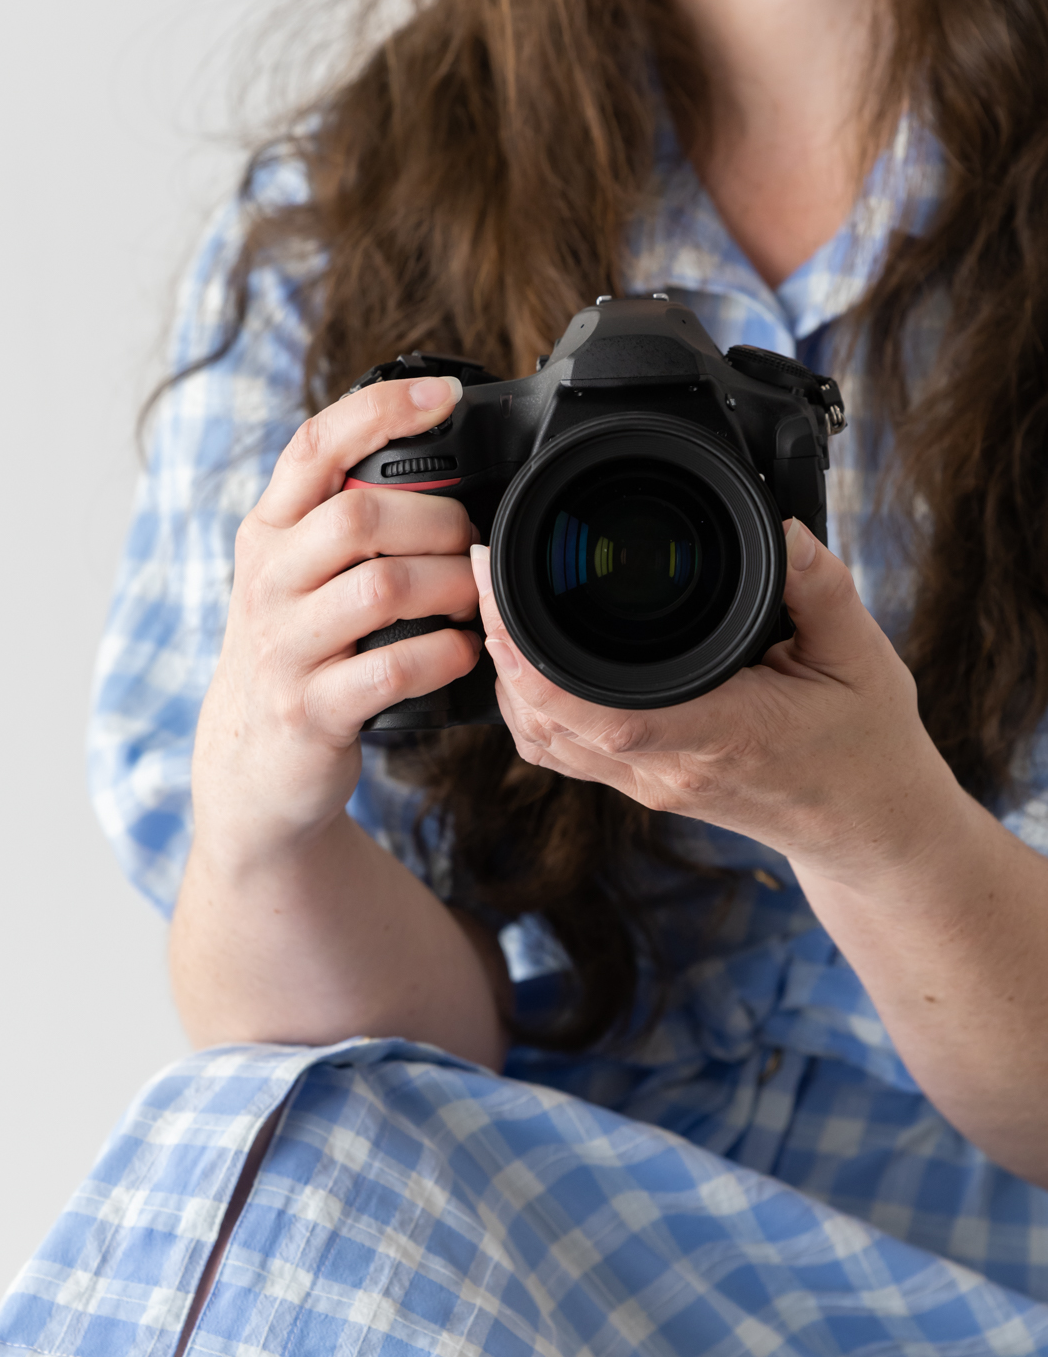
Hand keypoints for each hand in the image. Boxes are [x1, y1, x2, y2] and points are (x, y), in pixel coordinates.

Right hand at [192, 375, 479, 865]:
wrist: (251, 763)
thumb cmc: (296, 652)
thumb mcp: (296, 575)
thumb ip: (342, 520)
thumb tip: (437, 462)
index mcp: (269, 532)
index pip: (314, 446)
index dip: (381, 411)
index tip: (443, 395)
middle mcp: (268, 580)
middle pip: (359, 516)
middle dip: (438, 522)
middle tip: (473, 542)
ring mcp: (285, 647)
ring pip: (381, 589)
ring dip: (450, 587)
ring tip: (475, 599)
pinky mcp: (311, 710)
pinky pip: (389, 671)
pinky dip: (442, 657)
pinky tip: (463, 653)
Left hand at [472, 520, 960, 886]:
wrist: (869, 828)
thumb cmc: (868, 744)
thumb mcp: (862, 655)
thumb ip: (822, 587)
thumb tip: (783, 528)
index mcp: (722, 735)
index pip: (602, 711)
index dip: (531, 657)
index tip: (500, 585)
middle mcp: (672, 769)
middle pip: (548, 721)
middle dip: (501, 646)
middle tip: (486, 568)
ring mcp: (652, 786)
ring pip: (545, 742)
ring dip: (508, 678)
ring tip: (497, 604)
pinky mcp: (646, 788)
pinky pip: (564, 753)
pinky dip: (532, 707)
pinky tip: (528, 661)